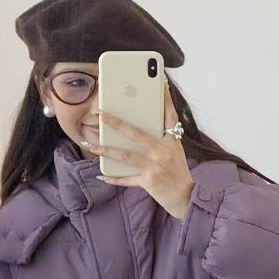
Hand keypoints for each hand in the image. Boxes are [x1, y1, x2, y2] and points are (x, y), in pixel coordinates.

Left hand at [90, 77, 194, 219]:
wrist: (187, 198)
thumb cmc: (178, 174)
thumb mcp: (175, 152)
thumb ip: (161, 139)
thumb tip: (140, 129)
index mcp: (172, 141)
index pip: (169, 115)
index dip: (165, 98)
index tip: (160, 81)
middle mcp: (163, 151)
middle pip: (136, 133)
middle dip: (116, 122)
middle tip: (100, 113)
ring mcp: (155, 166)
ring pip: (126, 155)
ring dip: (106, 149)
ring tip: (91, 144)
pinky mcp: (149, 182)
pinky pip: (126, 179)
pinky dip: (114, 178)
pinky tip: (101, 175)